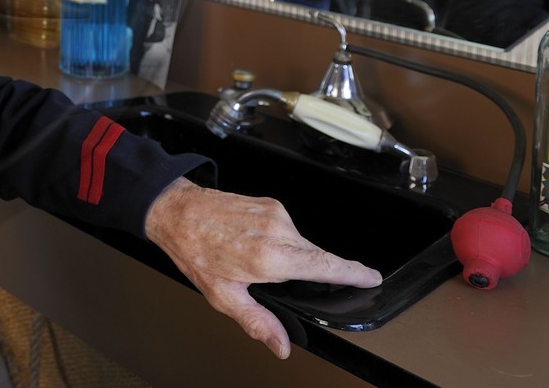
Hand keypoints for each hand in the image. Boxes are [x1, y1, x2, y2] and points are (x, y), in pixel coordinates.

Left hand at [144, 179, 381, 358]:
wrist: (176, 211)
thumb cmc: (195, 250)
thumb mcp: (223, 295)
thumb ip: (257, 322)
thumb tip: (281, 345)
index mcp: (269, 256)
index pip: (325, 266)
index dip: (353, 272)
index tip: (372, 277)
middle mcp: (277, 230)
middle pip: (316, 257)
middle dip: (310, 272)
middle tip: (277, 279)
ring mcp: (275, 213)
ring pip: (301, 243)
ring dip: (289, 256)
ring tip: (254, 259)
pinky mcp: (271, 202)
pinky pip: (287, 228)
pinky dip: (280, 240)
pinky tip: (253, 244)